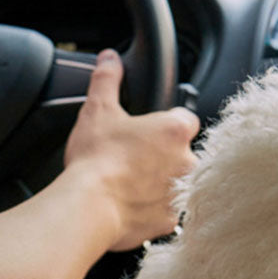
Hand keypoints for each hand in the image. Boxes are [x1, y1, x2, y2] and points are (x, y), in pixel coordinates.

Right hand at [63, 50, 198, 250]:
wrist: (90, 206)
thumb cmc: (95, 159)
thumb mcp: (98, 110)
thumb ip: (107, 79)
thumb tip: (110, 58)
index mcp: (175, 130)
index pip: (185, 119)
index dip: (167, 123)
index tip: (149, 130)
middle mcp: (187, 161)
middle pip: (184, 153)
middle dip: (165, 155)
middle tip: (135, 158)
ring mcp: (181, 193)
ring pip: (178, 183)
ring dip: (162, 182)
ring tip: (131, 183)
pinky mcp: (170, 220)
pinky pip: (167, 211)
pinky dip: (153, 209)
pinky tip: (131, 205)